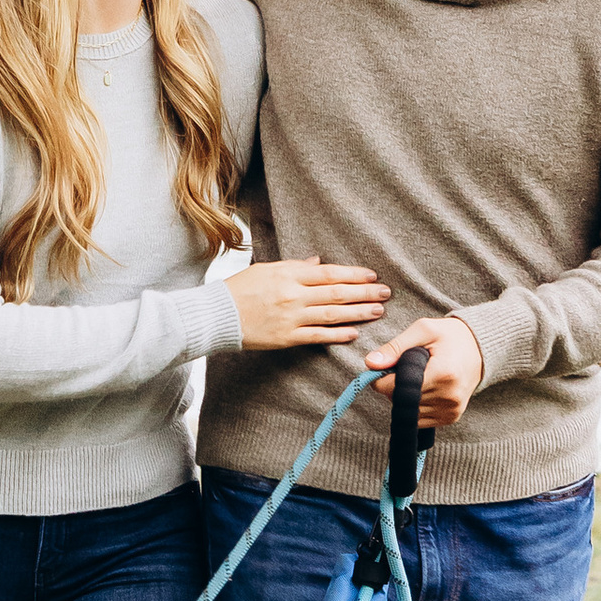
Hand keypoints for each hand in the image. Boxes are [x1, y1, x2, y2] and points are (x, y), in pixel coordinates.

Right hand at [224, 259, 393, 351]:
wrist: (216, 315)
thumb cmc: (238, 289)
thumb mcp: (266, 269)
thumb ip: (294, 267)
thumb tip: (317, 263)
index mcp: (288, 274)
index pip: (329, 273)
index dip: (354, 274)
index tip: (372, 275)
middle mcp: (293, 295)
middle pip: (337, 293)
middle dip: (364, 292)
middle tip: (385, 293)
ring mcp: (291, 317)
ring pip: (333, 314)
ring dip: (358, 312)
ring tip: (377, 311)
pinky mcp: (287, 337)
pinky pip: (318, 336)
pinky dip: (338, 334)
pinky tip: (354, 332)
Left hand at [366, 313, 485, 425]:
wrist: (480, 348)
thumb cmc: (449, 336)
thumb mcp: (422, 331)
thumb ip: (394, 347)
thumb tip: (370, 363)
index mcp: (442, 374)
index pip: (394, 388)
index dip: (382, 378)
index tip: (386, 366)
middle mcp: (449, 397)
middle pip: (399, 401)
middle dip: (393, 386)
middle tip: (405, 368)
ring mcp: (451, 410)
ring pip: (408, 413)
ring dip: (404, 398)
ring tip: (418, 377)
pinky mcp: (452, 417)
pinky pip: (420, 419)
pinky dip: (415, 406)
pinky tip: (425, 388)